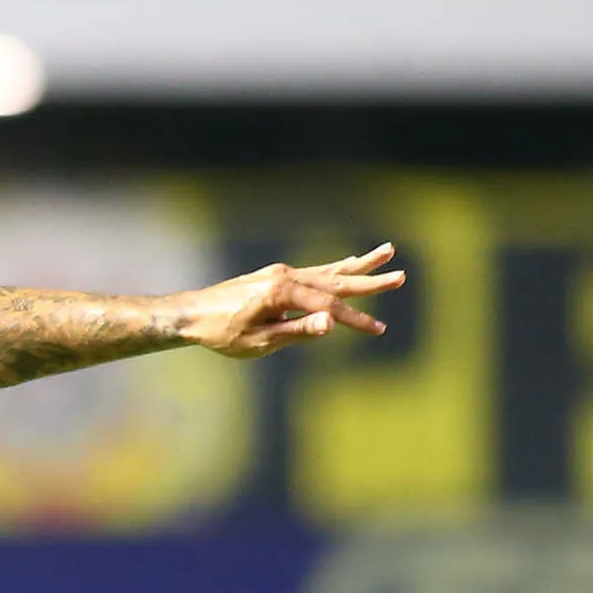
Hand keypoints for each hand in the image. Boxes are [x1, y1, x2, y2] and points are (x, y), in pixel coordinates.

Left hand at [174, 244, 401, 358]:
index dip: (355, 320)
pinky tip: (348, 265)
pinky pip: (313, 272)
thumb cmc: (222, 332)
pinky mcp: (275, 277)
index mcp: (282, 292)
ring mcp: (280, 273)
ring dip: (359, 265)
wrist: (191, 314)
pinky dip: (335, 269)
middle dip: (370, 280)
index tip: (378, 330)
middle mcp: (285, 276)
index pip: (329, 307)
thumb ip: (299, 331)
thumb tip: (332, 323)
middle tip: (401, 276)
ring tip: (387, 252)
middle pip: (336, 280)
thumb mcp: (261, 340)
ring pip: (328, 270)